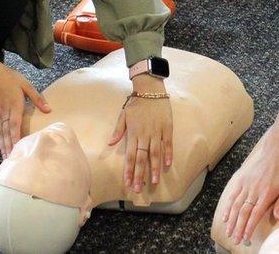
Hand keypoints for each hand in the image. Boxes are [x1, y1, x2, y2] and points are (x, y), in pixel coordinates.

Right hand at [0, 54, 50, 157]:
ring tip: (6, 158)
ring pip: (0, 134)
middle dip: (9, 148)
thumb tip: (48, 110)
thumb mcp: (26, 85)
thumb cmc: (10, 78)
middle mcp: (4, 113)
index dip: (16, 139)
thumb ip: (37, 98)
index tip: (19, 150)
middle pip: (7, 133)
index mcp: (14, 106)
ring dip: (3, 146)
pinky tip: (0, 146)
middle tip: (12, 161)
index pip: (15, 126)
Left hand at [108, 74, 173, 192]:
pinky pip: (168, 143)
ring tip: (153, 181)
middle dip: (139, 174)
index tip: (127, 182)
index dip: (129, 170)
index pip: (130, 155)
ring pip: (155, 153)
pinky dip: (168, 154)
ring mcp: (157, 131)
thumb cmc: (136, 102)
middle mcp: (145, 134)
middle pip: (142, 158)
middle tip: (138, 188)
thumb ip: (118, 130)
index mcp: (133, 133)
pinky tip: (167, 165)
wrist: (151, 89)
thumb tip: (110, 143)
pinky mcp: (167, 127)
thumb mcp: (123, 115)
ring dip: (154, 168)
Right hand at [221, 139, 278, 244]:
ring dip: (231, 221)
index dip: (249, 228)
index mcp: (266, 195)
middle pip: (243, 213)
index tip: (245, 238)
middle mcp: (254, 191)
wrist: (275, 152)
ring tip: (229, 232)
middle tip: (235, 240)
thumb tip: (277, 217)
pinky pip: (232, 196)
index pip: (255, 215)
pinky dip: (228, 207)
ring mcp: (246, 185)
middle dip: (238, 228)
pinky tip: (225, 217)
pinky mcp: (241, 180)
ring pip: (236, 206)